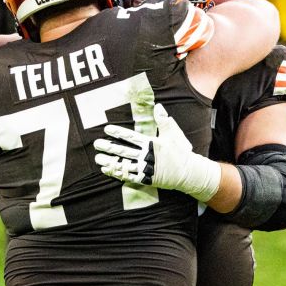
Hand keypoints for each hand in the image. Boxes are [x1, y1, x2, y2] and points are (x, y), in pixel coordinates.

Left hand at [94, 104, 221, 202]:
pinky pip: (128, 176)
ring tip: (98, 158)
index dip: (118, 132)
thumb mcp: (173, 133)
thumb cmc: (181, 152)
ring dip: (109, 161)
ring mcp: (145, 168)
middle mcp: (146, 156)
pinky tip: (107, 170)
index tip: (107, 129)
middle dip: (109, 146)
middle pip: (123, 150)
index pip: (131, 137)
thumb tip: (158, 106)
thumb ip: (163, 120)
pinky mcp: (146, 179)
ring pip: (123, 164)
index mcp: (152, 143)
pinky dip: (117, 173)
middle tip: (96, 144)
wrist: (188, 173)